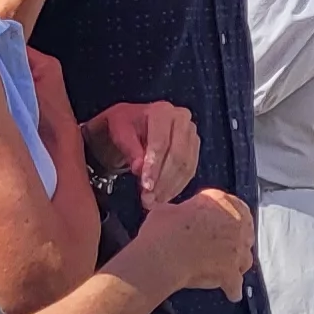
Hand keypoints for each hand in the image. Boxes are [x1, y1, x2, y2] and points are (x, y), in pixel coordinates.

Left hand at [86, 102, 201, 201]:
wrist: (133, 123)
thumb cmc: (124, 125)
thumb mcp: (119, 132)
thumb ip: (130, 148)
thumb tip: (140, 169)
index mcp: (162, 111)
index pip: (161, 143)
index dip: (154, 167)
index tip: (145, 187)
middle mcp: (182, 119)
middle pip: (177, 156)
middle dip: (163, 181)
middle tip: (148, 199)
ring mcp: (191, 133)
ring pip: (186, 165)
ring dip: (170, 187)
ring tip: (153, 201)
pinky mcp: (194, 147)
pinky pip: (190, 170)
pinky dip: (177, 186)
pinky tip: (164, 197)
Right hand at [130, 186, 256, 295]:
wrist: (162, 255)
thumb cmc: (161, 232)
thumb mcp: (168, 210)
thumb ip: (180, 211)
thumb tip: (175, 216)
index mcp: (220, 203)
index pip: (235, 206)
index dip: (228, 218)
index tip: (223, 224)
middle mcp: (234, 223)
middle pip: (244, 232)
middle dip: (235, 240)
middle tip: (222, 247)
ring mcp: (236, 248)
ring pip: (246, 257)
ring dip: (238, 263)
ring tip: (229, 267)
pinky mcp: (232, 271)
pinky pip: (236, 284)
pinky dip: (233, 289)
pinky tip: (231, 293)